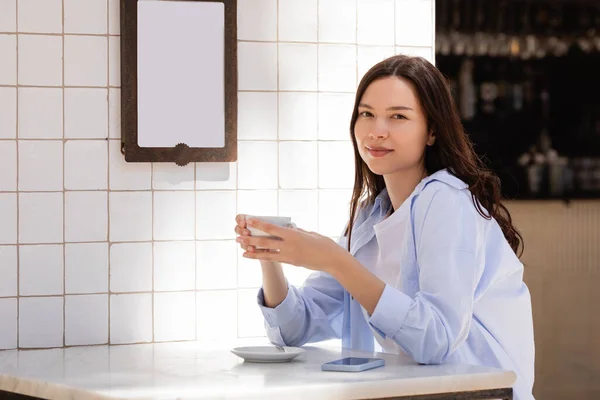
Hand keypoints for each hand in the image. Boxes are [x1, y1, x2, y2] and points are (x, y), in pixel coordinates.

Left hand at [235, 217, 349, 272]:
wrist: (332, 260)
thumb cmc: (324, 243)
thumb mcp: (310, 233)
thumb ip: (298, 231)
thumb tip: (289, 228)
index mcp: (294, 234)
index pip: (272, 228)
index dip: (259, 224)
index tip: (248, 220)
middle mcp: (289, 245)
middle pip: (266, 242)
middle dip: (251, 239)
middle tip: (238, 237)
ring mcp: (289, 256)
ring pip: (267, 253)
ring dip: (253, 251)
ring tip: (242, 250)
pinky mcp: (291, 262)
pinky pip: (274, 259)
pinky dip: (263, 257)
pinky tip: (255, 257)